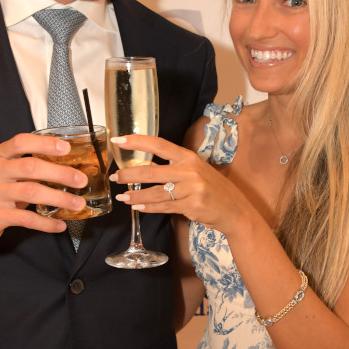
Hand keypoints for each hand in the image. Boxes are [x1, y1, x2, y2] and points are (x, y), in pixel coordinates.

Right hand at [0, 132, 88, 268]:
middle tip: (80, 180)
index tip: (66, 148)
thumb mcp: (6, 175)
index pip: (20, 142)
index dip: (44, 143)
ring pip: (30, 192)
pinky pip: (26, 219)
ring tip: (77, 203)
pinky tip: (59, 225)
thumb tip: (67, 167)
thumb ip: (29, 168)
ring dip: (58, 198)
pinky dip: (46, 223)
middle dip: (59, 173)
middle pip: (30, 167)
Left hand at [112, 134, 248, 234]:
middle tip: (115, 177)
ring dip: (135, 196)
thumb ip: (173, 167)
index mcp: (188, 157)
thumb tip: (145, 168)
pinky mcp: (191, 205)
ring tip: (123, 198)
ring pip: (155, 192)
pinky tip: (138, 207)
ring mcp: (191, 188)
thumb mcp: (195, 171)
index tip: (119, 140)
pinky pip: (164, 207)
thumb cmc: (211, 189)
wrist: (234, 209)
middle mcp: (189, 170)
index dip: (137, 141)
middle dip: (129, 175)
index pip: (158, 144)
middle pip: (151, 171)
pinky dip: (149, 207)